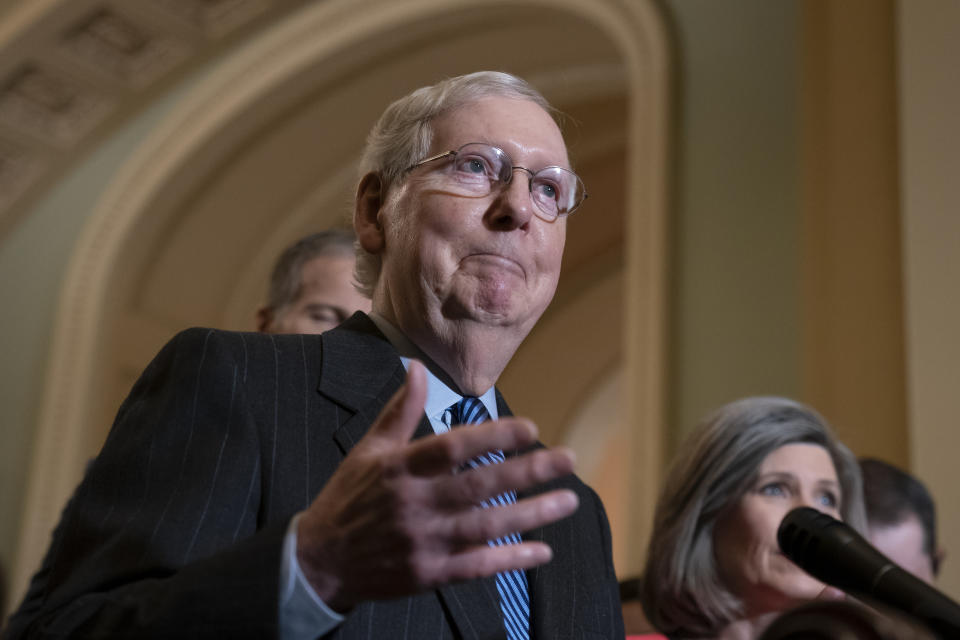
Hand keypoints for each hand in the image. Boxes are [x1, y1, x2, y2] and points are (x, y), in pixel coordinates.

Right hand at [296, 360, 578, 611]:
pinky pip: (476, 567)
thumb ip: (399, 411)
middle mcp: (414, 504)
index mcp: (400, 469)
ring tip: (569, 499)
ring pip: (486, 527)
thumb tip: (417, 368)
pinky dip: (511, 560)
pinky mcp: (428, 574)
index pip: (453, 448)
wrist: (319, 560)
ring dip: (532, 514)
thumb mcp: (368, 450)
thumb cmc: (349, 497)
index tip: (531, 428)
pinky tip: (543, 550)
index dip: (494, 437)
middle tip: (568, 458)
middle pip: (479, 486)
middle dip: (528, 472)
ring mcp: (423, 542)